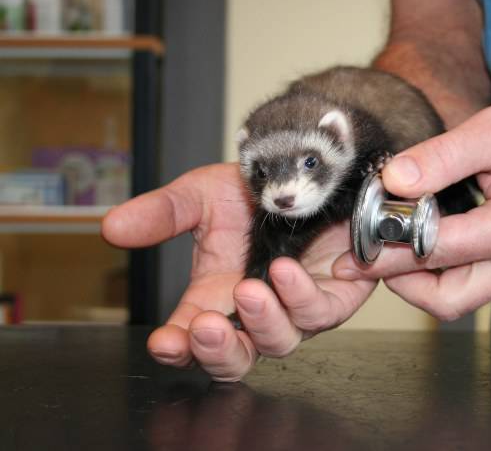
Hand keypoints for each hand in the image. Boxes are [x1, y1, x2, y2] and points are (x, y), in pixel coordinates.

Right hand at [103, 163, 376, 380]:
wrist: (310, 172)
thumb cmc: (256, 192)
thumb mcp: (201, 196)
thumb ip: (162, 215)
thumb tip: (112, 228)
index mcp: (216, 296)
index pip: (190, 338)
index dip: (177, 348)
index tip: (165, 342)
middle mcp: (256, 311)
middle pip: (236, 359)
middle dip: (219, 351)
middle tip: (206, 329)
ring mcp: (296, 310)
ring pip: (281, 342)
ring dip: (264, 322)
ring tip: (253, 289)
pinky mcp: (335, 296)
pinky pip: (324, 310)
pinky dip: (307, 294)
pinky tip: (291, 271)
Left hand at [333, 92, 490, 319]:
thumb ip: (440, 157)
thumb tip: (392, 181)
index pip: (433, 251)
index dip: (386, 247)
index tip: (354, 240)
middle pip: (446, 301)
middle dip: (399, 283)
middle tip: (367, 256)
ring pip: (457, 300)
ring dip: (418, 283)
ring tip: (388, 249)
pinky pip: (472, 285)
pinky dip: (439, 273)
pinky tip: (419, 243)